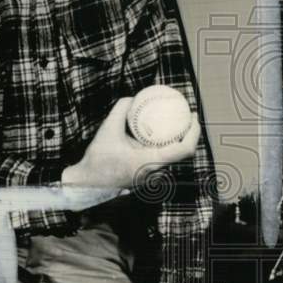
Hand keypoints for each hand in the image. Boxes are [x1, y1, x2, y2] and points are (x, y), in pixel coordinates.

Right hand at [62, 97, 200, 189]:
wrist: (88, 184)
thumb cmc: (98, 160)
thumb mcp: (107, 129)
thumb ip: (120, 110)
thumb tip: (133, 98)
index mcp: (151, 162)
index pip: (184, 150)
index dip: (194, 132)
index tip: (193, 117)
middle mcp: (156, 172)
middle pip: (183, 153)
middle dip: (190, 134)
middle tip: (188, 115)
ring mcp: (152, 176)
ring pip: (174, 157)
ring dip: (179, 140)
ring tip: (177, 122)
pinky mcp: (147, 176)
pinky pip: (163, 159)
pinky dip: (166, 145)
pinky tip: (160, 133)